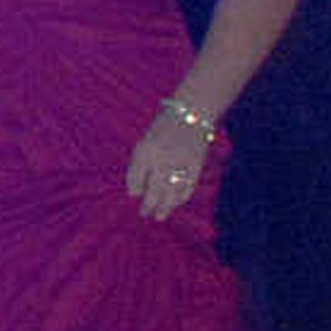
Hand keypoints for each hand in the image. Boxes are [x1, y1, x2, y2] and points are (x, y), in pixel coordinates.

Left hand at [126, 106, 213, 220]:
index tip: (134, 197)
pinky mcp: (196, 165)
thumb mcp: (145, 144)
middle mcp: (163, 158)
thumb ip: (139, 167)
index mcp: (145, 151)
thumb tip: (135, 193)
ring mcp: (181, 162)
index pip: (136, 177)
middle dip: (149, 204)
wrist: (191, 114)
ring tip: (159, 216)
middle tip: (144, 215)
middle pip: (154, 189)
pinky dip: (181, 197)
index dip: (134, 189)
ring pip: (172, 191)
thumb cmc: (163, 130)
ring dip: (165, 206)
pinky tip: (176, 204)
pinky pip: (188, 186)